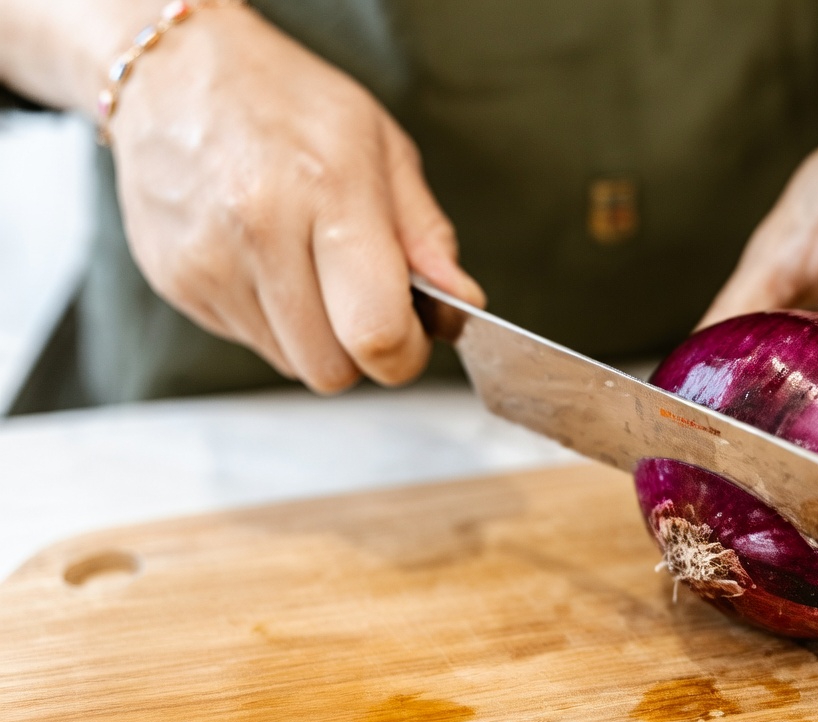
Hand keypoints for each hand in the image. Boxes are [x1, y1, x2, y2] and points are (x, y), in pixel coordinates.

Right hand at [108, 6, 483, 392]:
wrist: (173, 72)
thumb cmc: (288, 102)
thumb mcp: (381, 148)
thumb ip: (425, 235)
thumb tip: (459, 302)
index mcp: (327, 190)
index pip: (376, 333)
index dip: (407, 350)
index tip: (414, 330)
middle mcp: (258, 230)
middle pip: (332, 368)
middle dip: (362, 350)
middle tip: (365, 297)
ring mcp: (206, 262)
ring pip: (290, 363)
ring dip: (315, 334)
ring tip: (310, 265)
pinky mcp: (173, 282)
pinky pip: (248, 341)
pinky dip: (271, 319)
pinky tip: (267, 261)